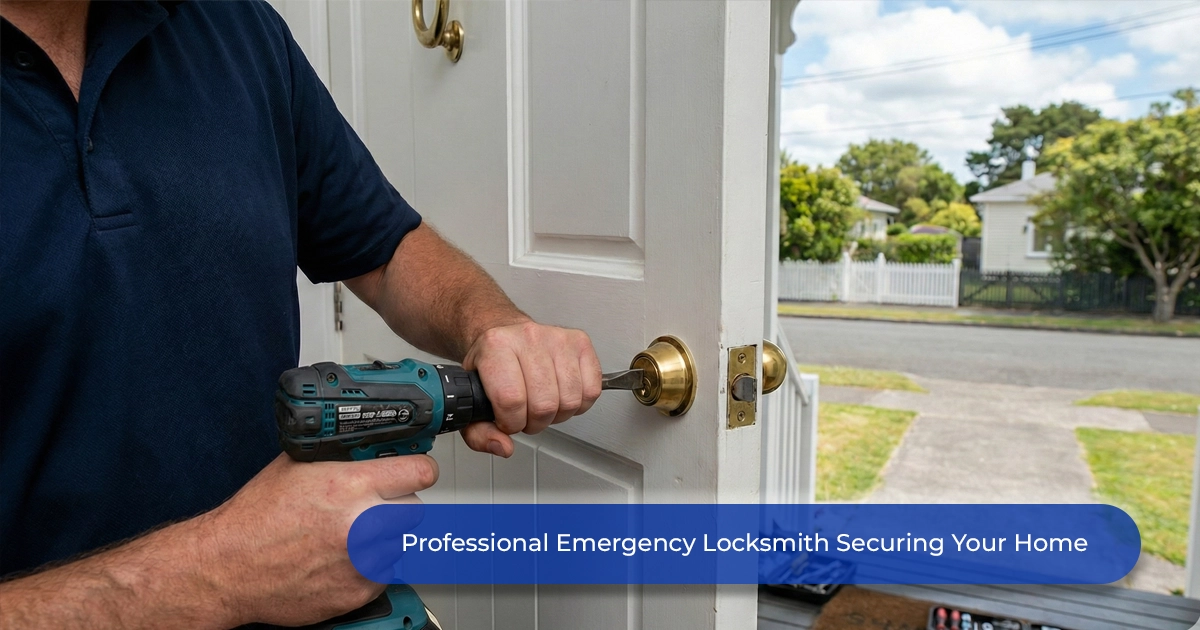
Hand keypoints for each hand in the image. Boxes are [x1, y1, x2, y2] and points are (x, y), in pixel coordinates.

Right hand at [202, 453, 437, 626]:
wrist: (229, 567)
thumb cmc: (256, 518)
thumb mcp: (298, 466)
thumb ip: (342, 457)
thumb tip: (373, 447)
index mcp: (349, 487)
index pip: (419, 473)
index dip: (418, 469)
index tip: (416, 471)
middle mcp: (362, 525)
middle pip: (416, 509)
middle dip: (399, 504)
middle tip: (377, 505)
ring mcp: (362, 562)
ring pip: (402, 543)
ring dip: (385, 538)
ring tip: (352, 534)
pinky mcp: (358, 592)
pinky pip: (385, 574)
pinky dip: (370, 566)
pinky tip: (342, 558)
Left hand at [459, 321, 601, 456]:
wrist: (505, 334)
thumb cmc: (490, 364)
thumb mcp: (472, 397)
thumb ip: (478, 432)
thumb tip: (503, 447)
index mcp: (496, 346)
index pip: (511, 400)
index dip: (511, 423)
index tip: (508, 420)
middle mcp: (528, 337)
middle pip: (544, 404)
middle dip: (534, 422)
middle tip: (525, 415)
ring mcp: (558, 338)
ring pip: (570, 400)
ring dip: (556, 415)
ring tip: (542, 405)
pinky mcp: (580, 342)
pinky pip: (591, 390)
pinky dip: (578, 405)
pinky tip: (561, 397)